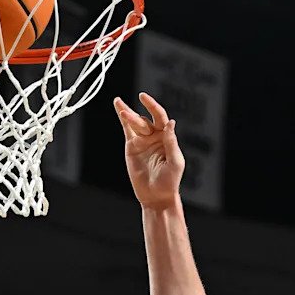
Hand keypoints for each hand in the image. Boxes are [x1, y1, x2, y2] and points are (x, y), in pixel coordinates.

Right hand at [113, 92, 185, 210]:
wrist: (156, 196)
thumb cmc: (170, 181)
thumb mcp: (175, 161)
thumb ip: (172, 142)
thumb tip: (171, 123)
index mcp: (167, 138)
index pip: (161, 117)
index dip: (153, 106)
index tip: (144, 97)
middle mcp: (155, 136)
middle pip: (146, 119)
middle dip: (139, 112)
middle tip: (131, 106)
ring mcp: (143, 140)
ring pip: (136, 123)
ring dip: (129, 115)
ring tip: (121, 110)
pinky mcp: (132, 147)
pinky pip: (127, 129)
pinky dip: (123, 119)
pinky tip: (119, 108)